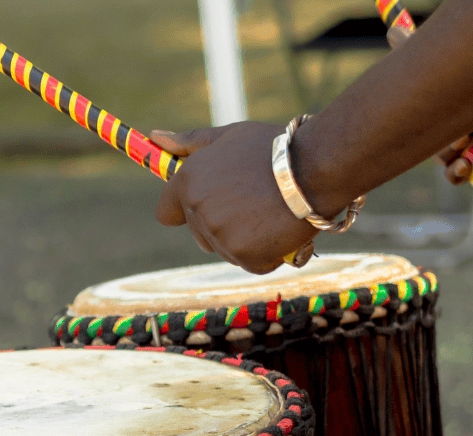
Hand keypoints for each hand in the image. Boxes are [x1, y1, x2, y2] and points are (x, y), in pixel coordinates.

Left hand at [151, 123, 319, 274]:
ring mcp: (221, 236)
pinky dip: (264, 253)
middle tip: (252, 202)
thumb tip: (154, 138)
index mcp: (189, 182)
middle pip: (198, 234)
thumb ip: (188, 143)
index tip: (208, 204)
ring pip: (224, 249)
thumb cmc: (274, 148)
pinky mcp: (245, 257)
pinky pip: (249, 262)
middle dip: (219, 223)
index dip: (185, 210)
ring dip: (243, 239)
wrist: (318, 167)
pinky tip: (279, 229)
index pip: (166, 213)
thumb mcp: (229, 137)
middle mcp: (199, 211)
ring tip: (269, 212)